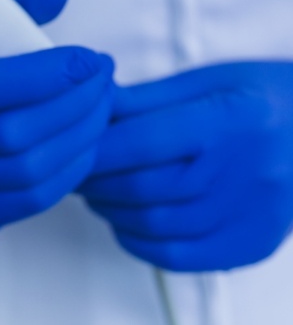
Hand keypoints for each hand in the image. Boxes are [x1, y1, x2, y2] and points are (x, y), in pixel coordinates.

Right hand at [0, 0, 114, 229]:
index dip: (45, 75)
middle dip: (75, 106)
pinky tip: (83, 144)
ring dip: (79, 140)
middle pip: (12, 135)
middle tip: (105, 80)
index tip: (90, 59)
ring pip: (26, 173)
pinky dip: (67, 173)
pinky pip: (26, 202)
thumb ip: (13, 0)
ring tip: (101, 109)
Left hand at [79, 62, 292, 270]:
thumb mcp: (207, 81)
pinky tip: (126, 221)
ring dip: (110, 209)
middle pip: (140, 187)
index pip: (141, 142)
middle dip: (94, 180)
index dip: (95, 148)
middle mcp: (242, 173)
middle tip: (79, 169)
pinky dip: (138, 241)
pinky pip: (178, 256)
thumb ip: (146, 99)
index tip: (74, 146)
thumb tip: (94, 107)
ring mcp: (249, 216)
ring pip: (152, 225)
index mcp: (228, 120)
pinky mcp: (251, 244)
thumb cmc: (262, 96)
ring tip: (98, 191)